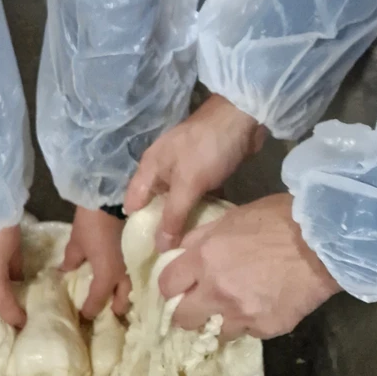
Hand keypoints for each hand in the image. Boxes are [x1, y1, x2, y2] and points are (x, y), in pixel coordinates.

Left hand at [60, 207, 130, 320]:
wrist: (111, 200)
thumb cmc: (91, 225)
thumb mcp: (76, 244)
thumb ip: (71, 262)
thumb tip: (65, 272)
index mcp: (106, 277)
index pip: (97, 303)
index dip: (89, 311)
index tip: (83, 315)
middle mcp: (123, 276)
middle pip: (122, 303)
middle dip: (113, 310)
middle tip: (104, 310)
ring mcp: (133, 266)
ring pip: (131, 290)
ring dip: (123, 297)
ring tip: (115, 298)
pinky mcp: (137, 256)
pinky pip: (133, 276)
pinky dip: (128, 282)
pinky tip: (121, 280)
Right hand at [124, 94, 264, 251]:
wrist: (242, 119)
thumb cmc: (207, 148)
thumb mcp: (187, 183)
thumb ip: (173, 215)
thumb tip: (158, 248)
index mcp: (150, 167)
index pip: (133, 201)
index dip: (135, 226)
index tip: (141, 252)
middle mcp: (163, 168)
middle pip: (156, 204)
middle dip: (160, 227)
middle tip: (166, 256)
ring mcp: (186, 169)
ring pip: (179, 201)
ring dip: (183, 220)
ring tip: (186, 248)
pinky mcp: (206, 171)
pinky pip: (198, 195)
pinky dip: (201, 209)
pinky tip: (207, 228)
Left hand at [159, 193, 340, 339]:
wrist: (324, 242)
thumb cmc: (279, 219)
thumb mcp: (233, 217)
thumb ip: (203, 238)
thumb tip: (182, 251)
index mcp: (205, 258)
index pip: (167, 285)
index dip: (172, 286)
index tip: (180, 285)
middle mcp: (217, 291)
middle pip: (183, 319)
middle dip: (189, 312)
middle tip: (201, 303)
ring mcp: (241, 314)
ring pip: (216, 332)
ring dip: (222, 320)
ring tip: (238, 306)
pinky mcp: (266, 328)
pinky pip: (249, 333)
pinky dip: (252, 322)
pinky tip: (264, 306)